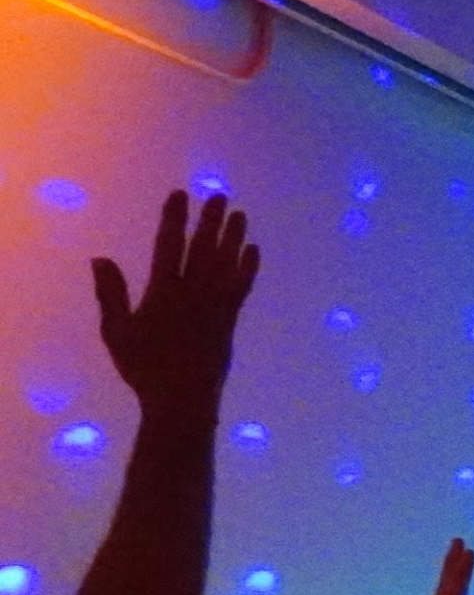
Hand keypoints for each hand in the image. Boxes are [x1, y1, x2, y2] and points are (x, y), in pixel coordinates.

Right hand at [93, 189, 260, 419]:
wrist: (182, 399)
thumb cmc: (143, 367)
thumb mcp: (117, 331)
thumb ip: (111, 293)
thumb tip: (100, 258)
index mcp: (162, 292)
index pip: (169, 245)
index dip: (175, 218)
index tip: (181, 195)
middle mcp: (193, 294)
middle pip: (203, 249)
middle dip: (210, 220)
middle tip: (220, 195)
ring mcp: (215, 306)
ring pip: (226, 264)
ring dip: (233, 237)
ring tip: (240, 214)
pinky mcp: (230, 321)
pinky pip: (241, 288)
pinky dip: (247, 267)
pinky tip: (252, 250)